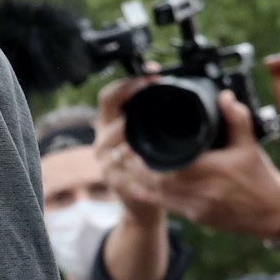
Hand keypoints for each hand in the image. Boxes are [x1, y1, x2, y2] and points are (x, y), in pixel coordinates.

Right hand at [95, 76, 167, 226]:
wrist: (143, 204)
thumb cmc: (150, 166)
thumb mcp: (147, 136)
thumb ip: (152, 116)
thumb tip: (175, 85)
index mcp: (111, 124)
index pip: (110, 94)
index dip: (128, 81)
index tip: (151, 75)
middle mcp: (103, 137)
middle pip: (108, 105)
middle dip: (131, 91)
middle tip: (154, 84)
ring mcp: (105, 158)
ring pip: (114, 131)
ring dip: (131, 122)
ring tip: (152, 111)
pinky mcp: (112, 176)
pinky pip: (120, 160)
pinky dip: (132, 154)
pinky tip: (142, 149)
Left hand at [97, 80, 279, 240]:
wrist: (270, 212)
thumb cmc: (260, 177)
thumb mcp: (250, 144)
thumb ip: (236, 118)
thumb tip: (224, 97)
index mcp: (212, 170)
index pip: (172, 164)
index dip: (151, 157)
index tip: (139, 144)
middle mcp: (201, 191)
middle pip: (158, 181)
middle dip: (138, 169)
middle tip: (125, 153)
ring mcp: (195, 207)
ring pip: (158, 195)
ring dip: (139, 182)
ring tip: (125, 168)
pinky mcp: (194, 217)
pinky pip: (166, 206)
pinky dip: (151, 195)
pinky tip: (139, 186)